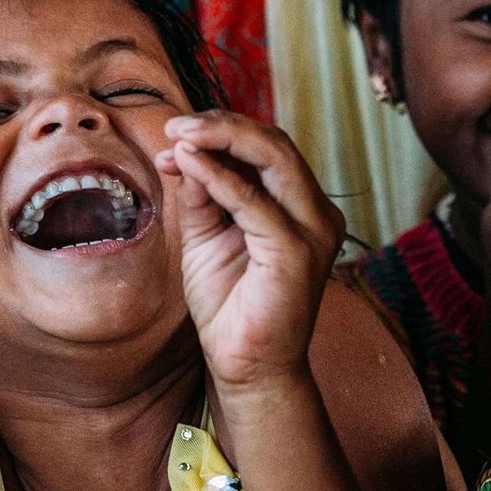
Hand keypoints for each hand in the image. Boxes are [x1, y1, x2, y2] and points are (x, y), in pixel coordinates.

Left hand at [154, 111, 344, 390]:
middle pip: (275, 143)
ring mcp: (313, 231)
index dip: (220, 132)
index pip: (267, 148)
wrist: (245, 366)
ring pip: (274, 159)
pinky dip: (220, 178)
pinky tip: (190, 165)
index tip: (174, 133)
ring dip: (222, 139)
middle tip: (176, 124)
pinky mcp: (297, 252)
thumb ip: (201, 194)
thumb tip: (183, 150)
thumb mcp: (206, 236)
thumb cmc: (229, 304)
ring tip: (180, 135)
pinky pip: (256, 203)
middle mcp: (316, 212)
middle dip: (223, 125)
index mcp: (300, 205)